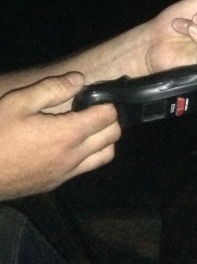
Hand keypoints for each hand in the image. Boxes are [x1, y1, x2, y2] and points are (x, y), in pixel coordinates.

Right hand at [0, 73, 120, 200]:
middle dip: (108, 119)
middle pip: (113, 136)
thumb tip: (80, 79)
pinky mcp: (56, 184)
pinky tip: (69, 145)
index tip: (96, 96)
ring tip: (85, 127)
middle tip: (91, 109)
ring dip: (103, 140)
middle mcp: (74, 156)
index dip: (106, 103)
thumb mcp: (17, 103)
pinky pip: (86, 169)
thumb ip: (51, 89)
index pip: (108, 116)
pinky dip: (89, 156)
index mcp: (67, 134)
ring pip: (105, 155)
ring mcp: (66, 173)